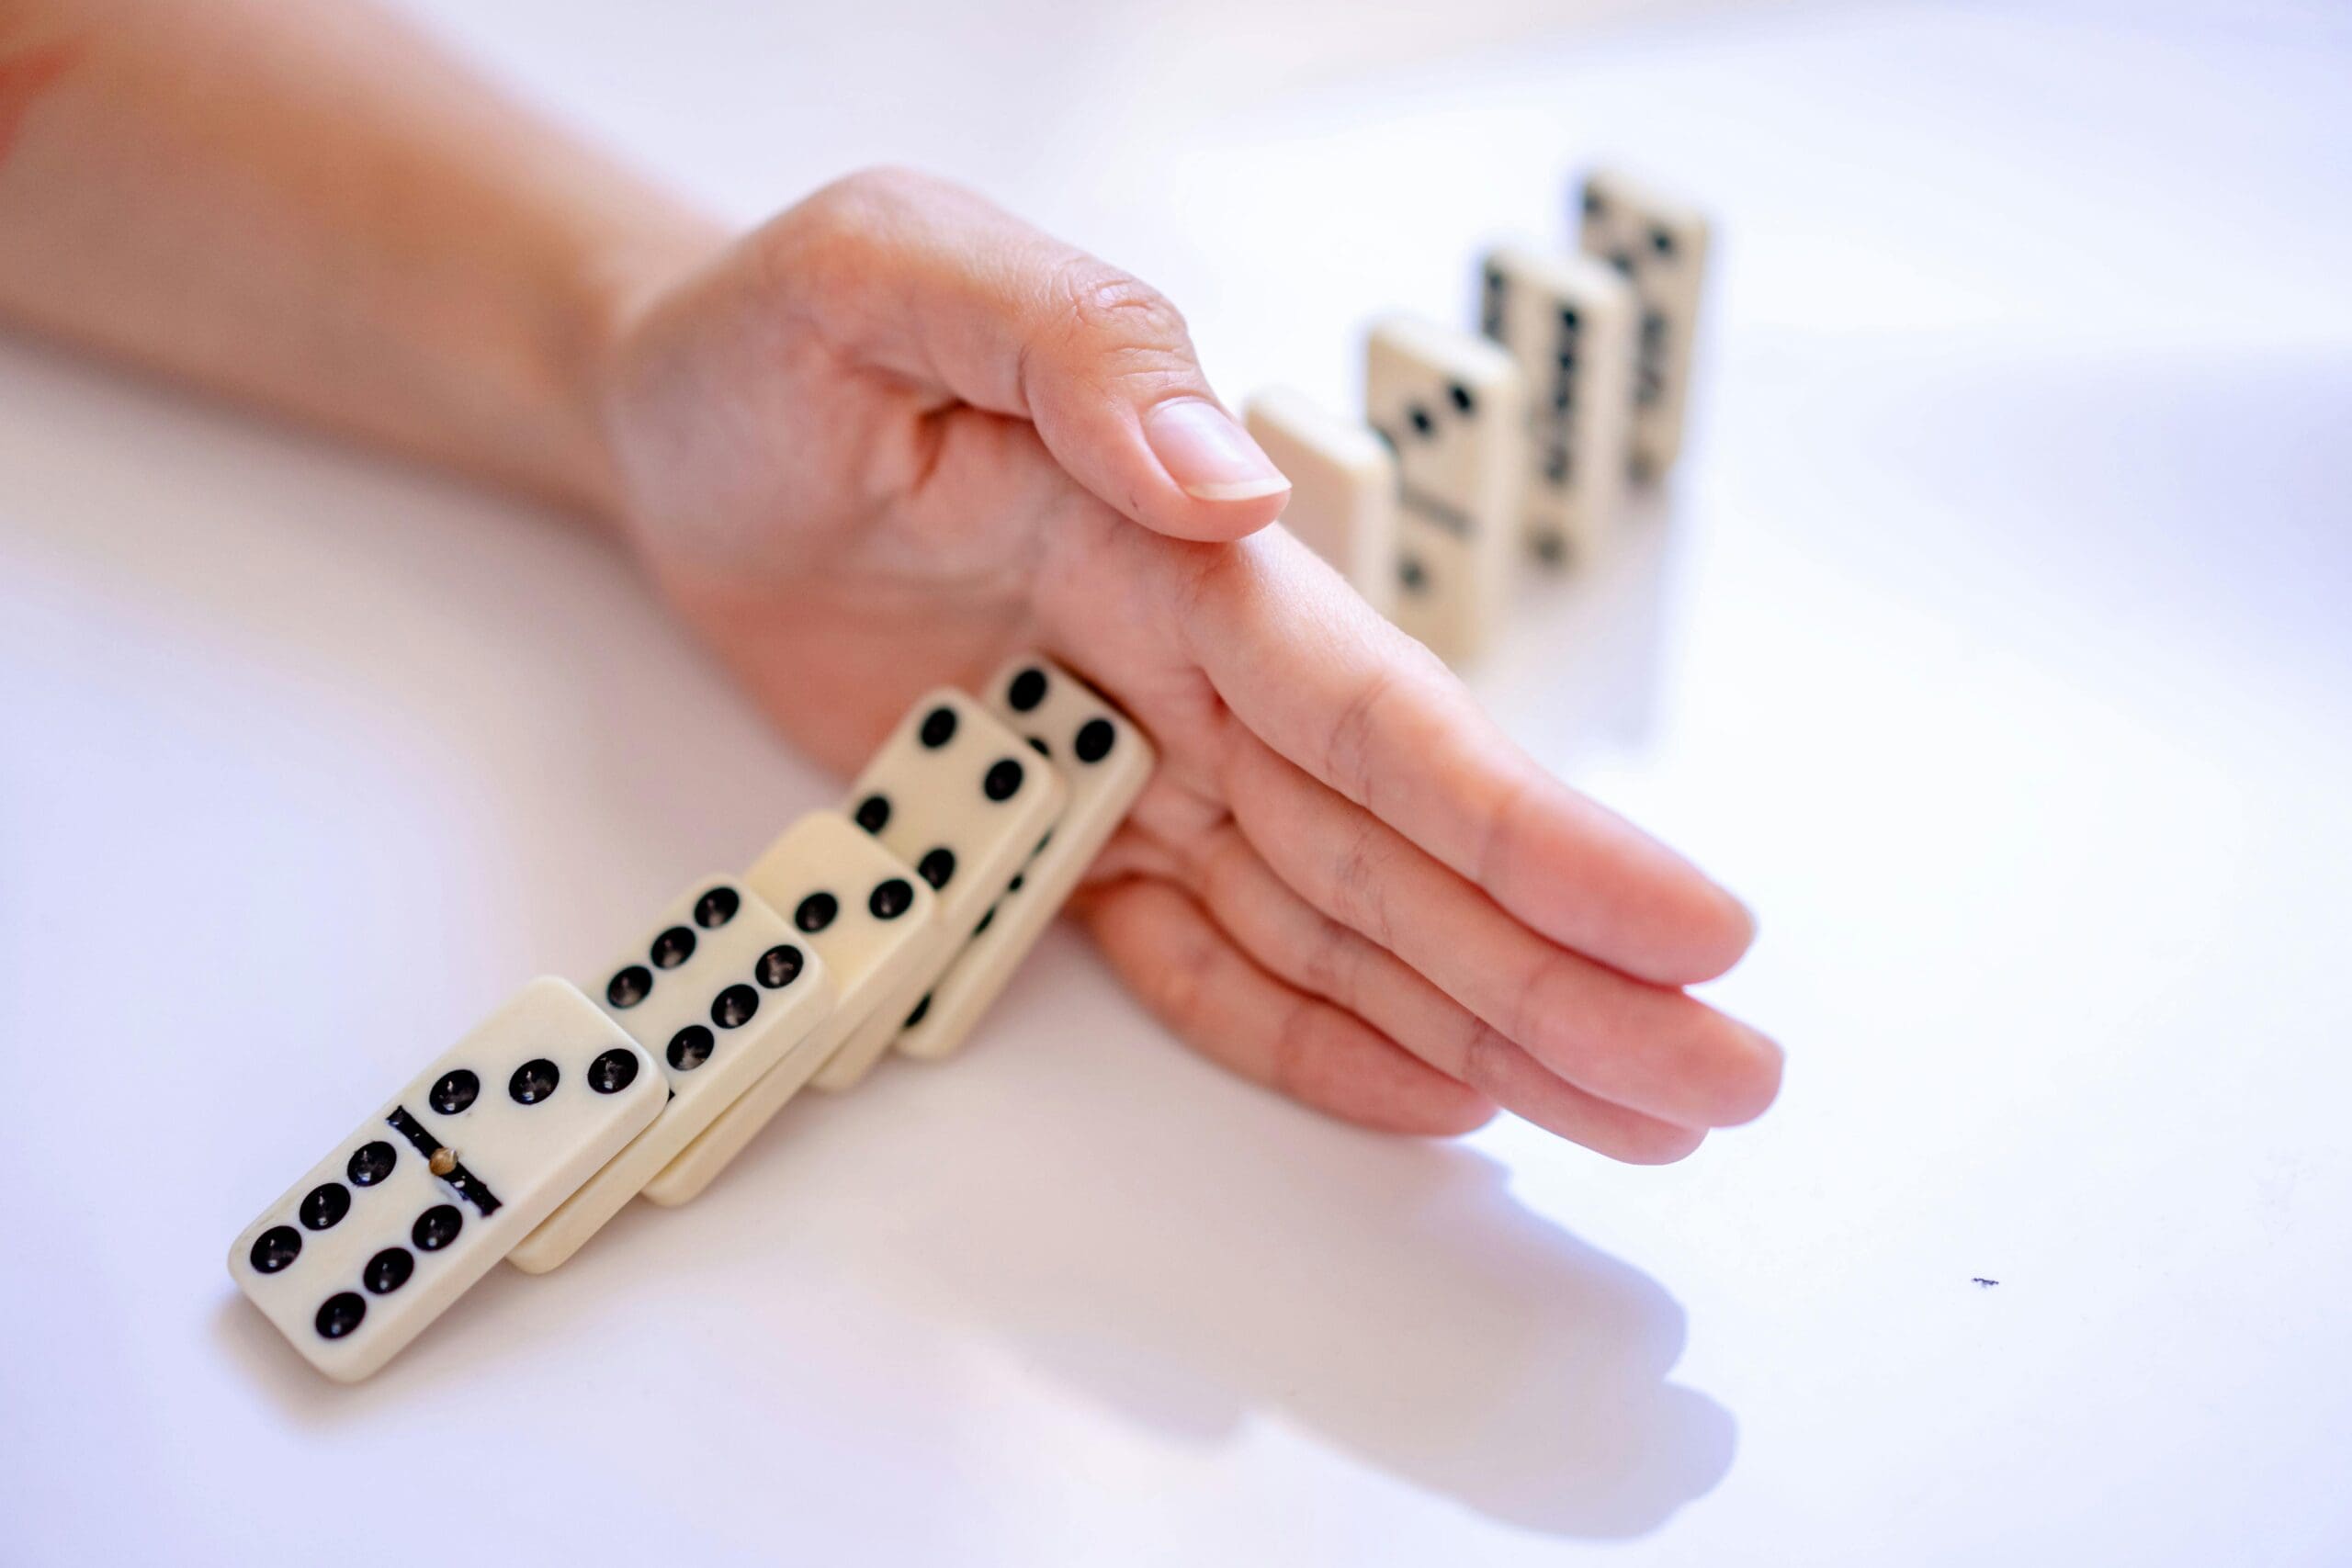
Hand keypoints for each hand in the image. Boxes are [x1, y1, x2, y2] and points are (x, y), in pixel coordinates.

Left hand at [598, 168, 1779, 1158]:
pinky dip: (1307, 1035)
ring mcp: (1132, 766)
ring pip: (1336, 923)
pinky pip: (1195, 954)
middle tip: (1725, 1079)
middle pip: (1402, 852)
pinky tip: (1439, 1097)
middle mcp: (1190, 673)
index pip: (1383, 717)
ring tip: (1640, 1114)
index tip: (1686, 928)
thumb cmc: (784, 338)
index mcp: (1183, 549)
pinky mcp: (1050, 835)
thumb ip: (1088, 352)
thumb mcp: (902, 278)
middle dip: (1567, 971)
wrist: (677, 423)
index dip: (1532, 836)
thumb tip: (1241, 495)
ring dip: (1488, 1022)